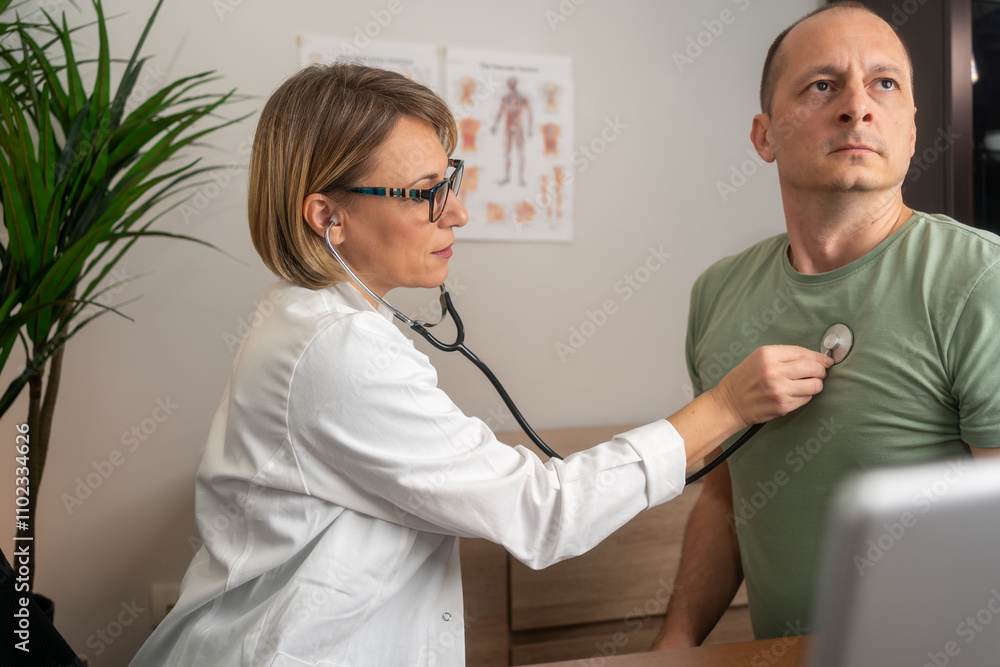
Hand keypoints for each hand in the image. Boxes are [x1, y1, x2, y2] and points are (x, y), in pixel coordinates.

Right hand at [710, 345, 831, 428]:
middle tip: (819, 373)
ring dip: (816, 385)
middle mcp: (774, 370)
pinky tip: (796, 394)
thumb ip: (783, 356)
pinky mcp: (783, 405)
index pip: (804, 352)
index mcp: (768, 354)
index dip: (819, 357)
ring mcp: (779, 389)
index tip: (826, 360)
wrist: (729, 403)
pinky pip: (807, 399)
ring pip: (815, 385)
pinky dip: (805, 396)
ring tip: (808, 384)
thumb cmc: (743, 380)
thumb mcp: (758, 358)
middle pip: (814, 368)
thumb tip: (814, 358)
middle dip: (821, 371)